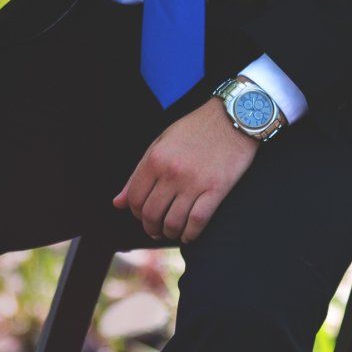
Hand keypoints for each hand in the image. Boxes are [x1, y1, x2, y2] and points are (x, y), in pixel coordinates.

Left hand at [114, 99, 258, 244]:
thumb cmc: (196, 129)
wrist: (234, 117)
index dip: (135, 213)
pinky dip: (190, 234)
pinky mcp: (216, 190)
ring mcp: (194, 183)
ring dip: (169, 233)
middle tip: (156, 229)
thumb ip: (138, 173)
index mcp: (155, 159)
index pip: (134, 198)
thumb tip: (117, 203)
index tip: (143, 215)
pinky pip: (197, 222)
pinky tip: (189, 234)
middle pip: (151, 214)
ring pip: (172, 222)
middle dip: (151, 227)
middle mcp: (171, 172)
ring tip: (172, 231)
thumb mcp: (161, 143)